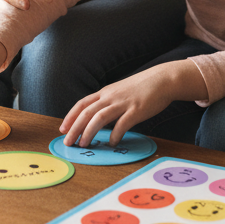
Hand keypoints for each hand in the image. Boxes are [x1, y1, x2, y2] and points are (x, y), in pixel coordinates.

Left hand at [60, 61, 205, 147]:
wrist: (162, 80)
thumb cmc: (141, 88)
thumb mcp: (119, 92)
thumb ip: (108, 102)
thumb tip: (97, 118)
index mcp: (105, 92)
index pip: (82, 104)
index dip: (70, 116)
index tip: (63, 129)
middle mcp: (110, 96)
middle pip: (86, 112)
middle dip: (75, 128)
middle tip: (68, 142)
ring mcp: (123, 103)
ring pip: (99, 117)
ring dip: (89, 132)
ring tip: (84, 144)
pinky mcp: (136, 110)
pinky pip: (121, 124)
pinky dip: (114, 134)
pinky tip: (112, 142)